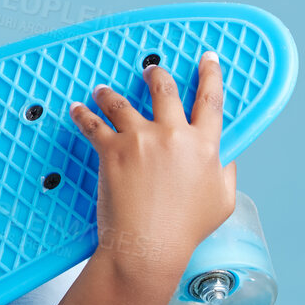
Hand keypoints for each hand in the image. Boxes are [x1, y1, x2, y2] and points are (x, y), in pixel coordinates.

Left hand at [70, 50, 236, 288]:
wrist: (149, 246)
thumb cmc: (184, 231)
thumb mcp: (222, 202)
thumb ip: (227, 174)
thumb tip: (227, 159)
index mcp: (205, 146)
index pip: (211, 100)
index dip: (211, 74)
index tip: (208, 58)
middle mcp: (174, 136)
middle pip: (166, 91)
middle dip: (157, 76)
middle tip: (150, 70)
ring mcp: (141, 140)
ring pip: (123, 103)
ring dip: (111, 94)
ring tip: (102, 90)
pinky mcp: (113, 151)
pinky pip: (93, 124)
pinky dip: (82, 114)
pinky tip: (77, 109)